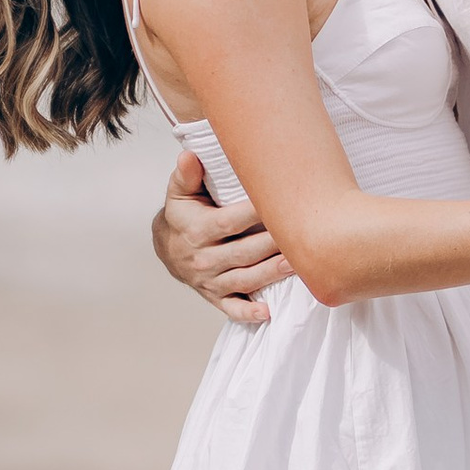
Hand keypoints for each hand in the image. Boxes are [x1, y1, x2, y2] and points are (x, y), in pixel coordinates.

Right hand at [155, 150, 292, 326]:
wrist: (167, 249)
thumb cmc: (182, 215)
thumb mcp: (179, 192)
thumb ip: (186, 175)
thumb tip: (189, 156)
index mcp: (196, 230)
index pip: (228, 222)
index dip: (252, 214)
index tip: (277, 204)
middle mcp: (203, 258)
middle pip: (243, 252)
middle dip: (272, 245)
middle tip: (302, 235)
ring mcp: (209, 280)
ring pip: (244, 279)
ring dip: (271, 274)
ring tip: (297, 265)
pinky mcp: (214, 296)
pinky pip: (232, 308)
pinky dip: (248, 313)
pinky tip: (268, 313)